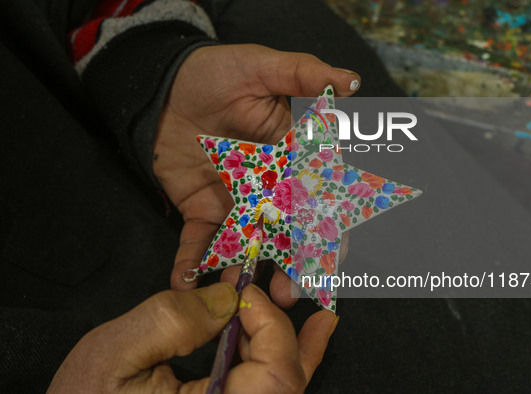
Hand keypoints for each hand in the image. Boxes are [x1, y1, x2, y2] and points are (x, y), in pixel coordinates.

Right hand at [48, 283, 338, 392]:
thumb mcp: (115, 353)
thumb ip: (173, 319)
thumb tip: (228, 298)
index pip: (275, 373)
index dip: (271, 324)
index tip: (242, 292)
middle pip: (287, 383)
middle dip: (292, 335)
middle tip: (287, 294)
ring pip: (282, 390)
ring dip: (296, 349)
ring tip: (319, 320)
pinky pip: (265, 393)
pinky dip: (281, 365)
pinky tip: (299, 342)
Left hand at [155, 44, 356, 306]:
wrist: (167, 85)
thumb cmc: (220, 72)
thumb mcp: (262, 67)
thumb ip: (304, 74)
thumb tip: (351, 80)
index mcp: (295, 161)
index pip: (320, 200)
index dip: (327, 230)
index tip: (328, 259)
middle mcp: (272, 190)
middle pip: (289, 235)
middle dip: (290, 267)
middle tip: (284, 295)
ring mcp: (237, 204)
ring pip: (250, 246)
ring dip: (245, 273)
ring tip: (236, 296)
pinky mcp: (203, 210)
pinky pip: (200, 241)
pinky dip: (192, 262)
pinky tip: (183, 281)